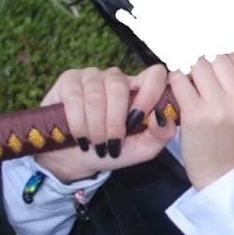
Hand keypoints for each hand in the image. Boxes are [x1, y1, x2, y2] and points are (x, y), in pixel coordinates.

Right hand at [34, 65, 176, 182]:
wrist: (75, 160)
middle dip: (114, 121)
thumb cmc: (113, 151)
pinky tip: (81, 137)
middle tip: (112, 144)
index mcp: (140, 89)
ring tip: (97, 144)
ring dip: (96, 126)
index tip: (139, 118)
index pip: (155, 74)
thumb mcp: (142, 149)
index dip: (150, 93)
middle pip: (119, 86)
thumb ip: (161, 135)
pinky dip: (78, 122)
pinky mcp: (69, 80)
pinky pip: (74, 97)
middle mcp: (117, 78)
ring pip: (96, 94)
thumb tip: (164, 117)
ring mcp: (92, 76)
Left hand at [168, 50, 233, 189]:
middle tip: (200, 73)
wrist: (220, 172)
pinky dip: (176, 80)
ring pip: (199, 65)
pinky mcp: (195, 115)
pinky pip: (180, 80)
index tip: (219, 63)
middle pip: (219, 58)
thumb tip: (230, 46)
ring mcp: (220, 108)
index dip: (230, 54)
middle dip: (206, 62)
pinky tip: (179, 89)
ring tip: (190, 81)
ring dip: (190, 69)